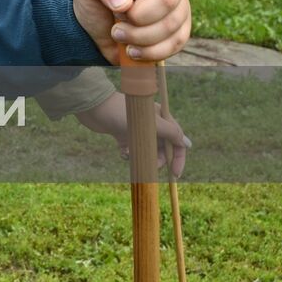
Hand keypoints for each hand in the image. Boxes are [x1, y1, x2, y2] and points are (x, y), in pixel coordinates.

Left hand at [73, 0, 190, 64]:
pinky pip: (175, 44)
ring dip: (138, 35)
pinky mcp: (180, 32)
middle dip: (136, 15)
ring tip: (118, 33)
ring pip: (170, 25)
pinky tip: (132, 49)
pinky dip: (149, 51)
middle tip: (117, 17)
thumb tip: (124, 2)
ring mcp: (179, 7)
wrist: (94, 30)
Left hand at [74, 92, 190, 178]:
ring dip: (144, 158)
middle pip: (163, 147)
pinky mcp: (122, 134)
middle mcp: (151, 123)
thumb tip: (187, 144)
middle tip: (152, 166)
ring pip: (147, 150)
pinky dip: (130, 155)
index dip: (178, 158)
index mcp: (161, 118)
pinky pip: (131, 149)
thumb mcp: (151, 123)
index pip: (177, 140)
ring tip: (134, 158)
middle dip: (160, 160)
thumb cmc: (123, 112)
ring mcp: (136, 129)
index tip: (175, 174)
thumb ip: (171, 133)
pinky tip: (123, 154)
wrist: (93, 107)